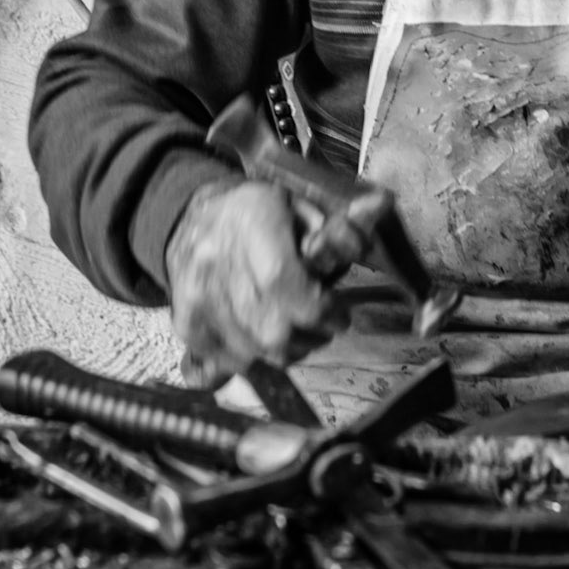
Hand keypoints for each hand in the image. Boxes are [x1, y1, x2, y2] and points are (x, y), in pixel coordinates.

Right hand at [165, 179, 348, 382]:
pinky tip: (265, 333)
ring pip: (255, 354)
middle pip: (272, 331)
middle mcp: (217, 262)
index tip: (339, 313)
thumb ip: (334, 225)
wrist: (191, 220)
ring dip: (287, 349)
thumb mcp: (297, 204)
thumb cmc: (255, 214)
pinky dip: (256, 356)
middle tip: (321, 321)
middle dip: (310, 335)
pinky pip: (231, 363)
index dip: (319, 309)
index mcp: (250, 221)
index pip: (283, 283)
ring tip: (294, 325)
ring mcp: (198, 298)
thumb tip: (381, 210)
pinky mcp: (187, 324)